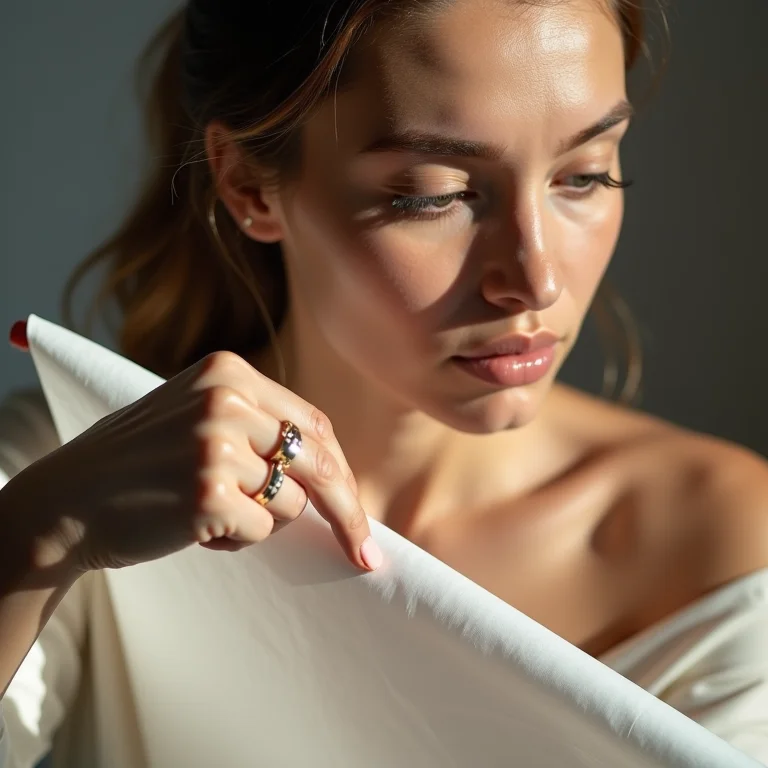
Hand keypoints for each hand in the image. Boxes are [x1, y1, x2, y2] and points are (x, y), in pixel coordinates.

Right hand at [9, 334, 381, 574]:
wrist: (66, 501)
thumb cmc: (141, 464)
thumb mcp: (199, 418)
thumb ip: (260, 427)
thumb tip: (333, 471)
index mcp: (228, 372)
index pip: (313, 424)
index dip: (339, 469)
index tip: (356, 506)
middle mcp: (226, 400)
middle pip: (318, 461)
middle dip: (349, 511)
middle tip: (365, 553)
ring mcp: (217, 444)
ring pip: (291, 503)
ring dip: (260, 521)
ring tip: (207, 512)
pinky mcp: (209, 492)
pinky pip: (261, 531)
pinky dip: (237, 540)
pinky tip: (193, 528)